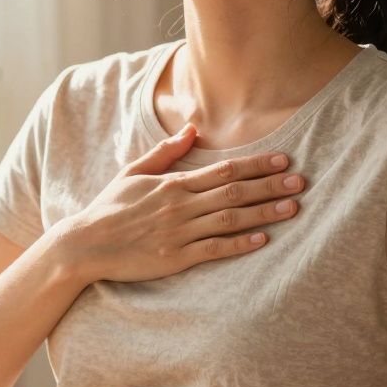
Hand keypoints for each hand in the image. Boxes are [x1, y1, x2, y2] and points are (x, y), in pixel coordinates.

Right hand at [60, 122, 305, 284]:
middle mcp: (181, 205)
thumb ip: (165, 152)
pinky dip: (239, 244)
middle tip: (301, 182)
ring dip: (263, 213)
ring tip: (292, 208)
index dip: (256, 164)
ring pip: (230, 219)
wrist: (86, 243)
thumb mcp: (134, 172)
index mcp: (173, 183)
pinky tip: (262, 240)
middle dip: (270, 186)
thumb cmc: (109, 207)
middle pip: (234, 192)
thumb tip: (191, 128)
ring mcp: (179, 232)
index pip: (224, 169)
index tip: (283, 160)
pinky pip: (214, 249)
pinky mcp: (175, 258)